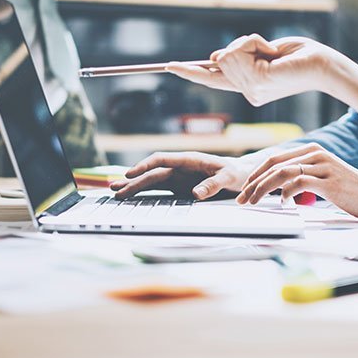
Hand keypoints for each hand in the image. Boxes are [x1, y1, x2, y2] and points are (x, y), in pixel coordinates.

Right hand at [109, 152, 256, 199]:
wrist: (241, 176)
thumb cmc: (236, 173)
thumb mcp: (228, 178)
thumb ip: (213, 184)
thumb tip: (195, 193)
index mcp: (189, 160)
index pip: (162, 159)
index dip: (145, 166)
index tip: (131, 173)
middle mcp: (180, 167)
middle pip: (152, 172)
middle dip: (133, 180)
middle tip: (115, 189)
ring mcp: (178, 178)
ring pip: (152, 181)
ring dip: (134, 186)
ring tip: (116, 192)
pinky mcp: (178, 188)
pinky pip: (159, 190)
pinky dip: (145, 193)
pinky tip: (132, 197)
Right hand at [167, 34, 339, 105]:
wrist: (323, 64)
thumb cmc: (299, 56)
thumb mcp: (264, 51)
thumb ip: (240, 55)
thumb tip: (215, 57)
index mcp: (249, 86)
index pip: (212, 79)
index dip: (190, 71)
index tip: (169, 66)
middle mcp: (247, 93)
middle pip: (220, 59)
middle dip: (242, 44)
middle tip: (269, 50)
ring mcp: (251, 91)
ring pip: (226, 54)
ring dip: (249, 43)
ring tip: (272, 52)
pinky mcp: (256, 82)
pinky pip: (237, 52)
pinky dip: (253, 42)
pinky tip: (271, 52)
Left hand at [238, 143, 357, 221]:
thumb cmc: (347, 191)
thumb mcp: (321, 179)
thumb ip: (300, 178)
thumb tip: (278, 190)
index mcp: (312, 151)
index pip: (275, 158)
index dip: (256, 173)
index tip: (245, 189)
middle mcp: (315, 154)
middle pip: (274, 164)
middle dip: (253, 182)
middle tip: (242, 198)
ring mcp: (322, 166)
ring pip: (282, 173)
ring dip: (262, 188)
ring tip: (253, 201)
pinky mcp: (328, 181)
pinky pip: (298, 183)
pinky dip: (285, 193)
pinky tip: (282, 203)